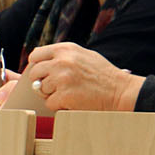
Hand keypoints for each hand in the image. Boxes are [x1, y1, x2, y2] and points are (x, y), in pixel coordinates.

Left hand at [21, 43, 143, 111]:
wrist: (120, 91)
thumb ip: (63, 56)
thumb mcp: (84, 56)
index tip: (43, 72)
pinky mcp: (64, 95)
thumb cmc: (103, 75)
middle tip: (58, 86)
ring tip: (70, 92)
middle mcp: (62, 61)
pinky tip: (73, 100)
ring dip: (52, 94)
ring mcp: (62, 78)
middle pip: (34, 74)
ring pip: (40, 90)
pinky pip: (49, 103)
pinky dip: (59, 105)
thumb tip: (37, 60)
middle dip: (42, 81)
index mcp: (66, 49)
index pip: (36, 55)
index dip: (37, 65)